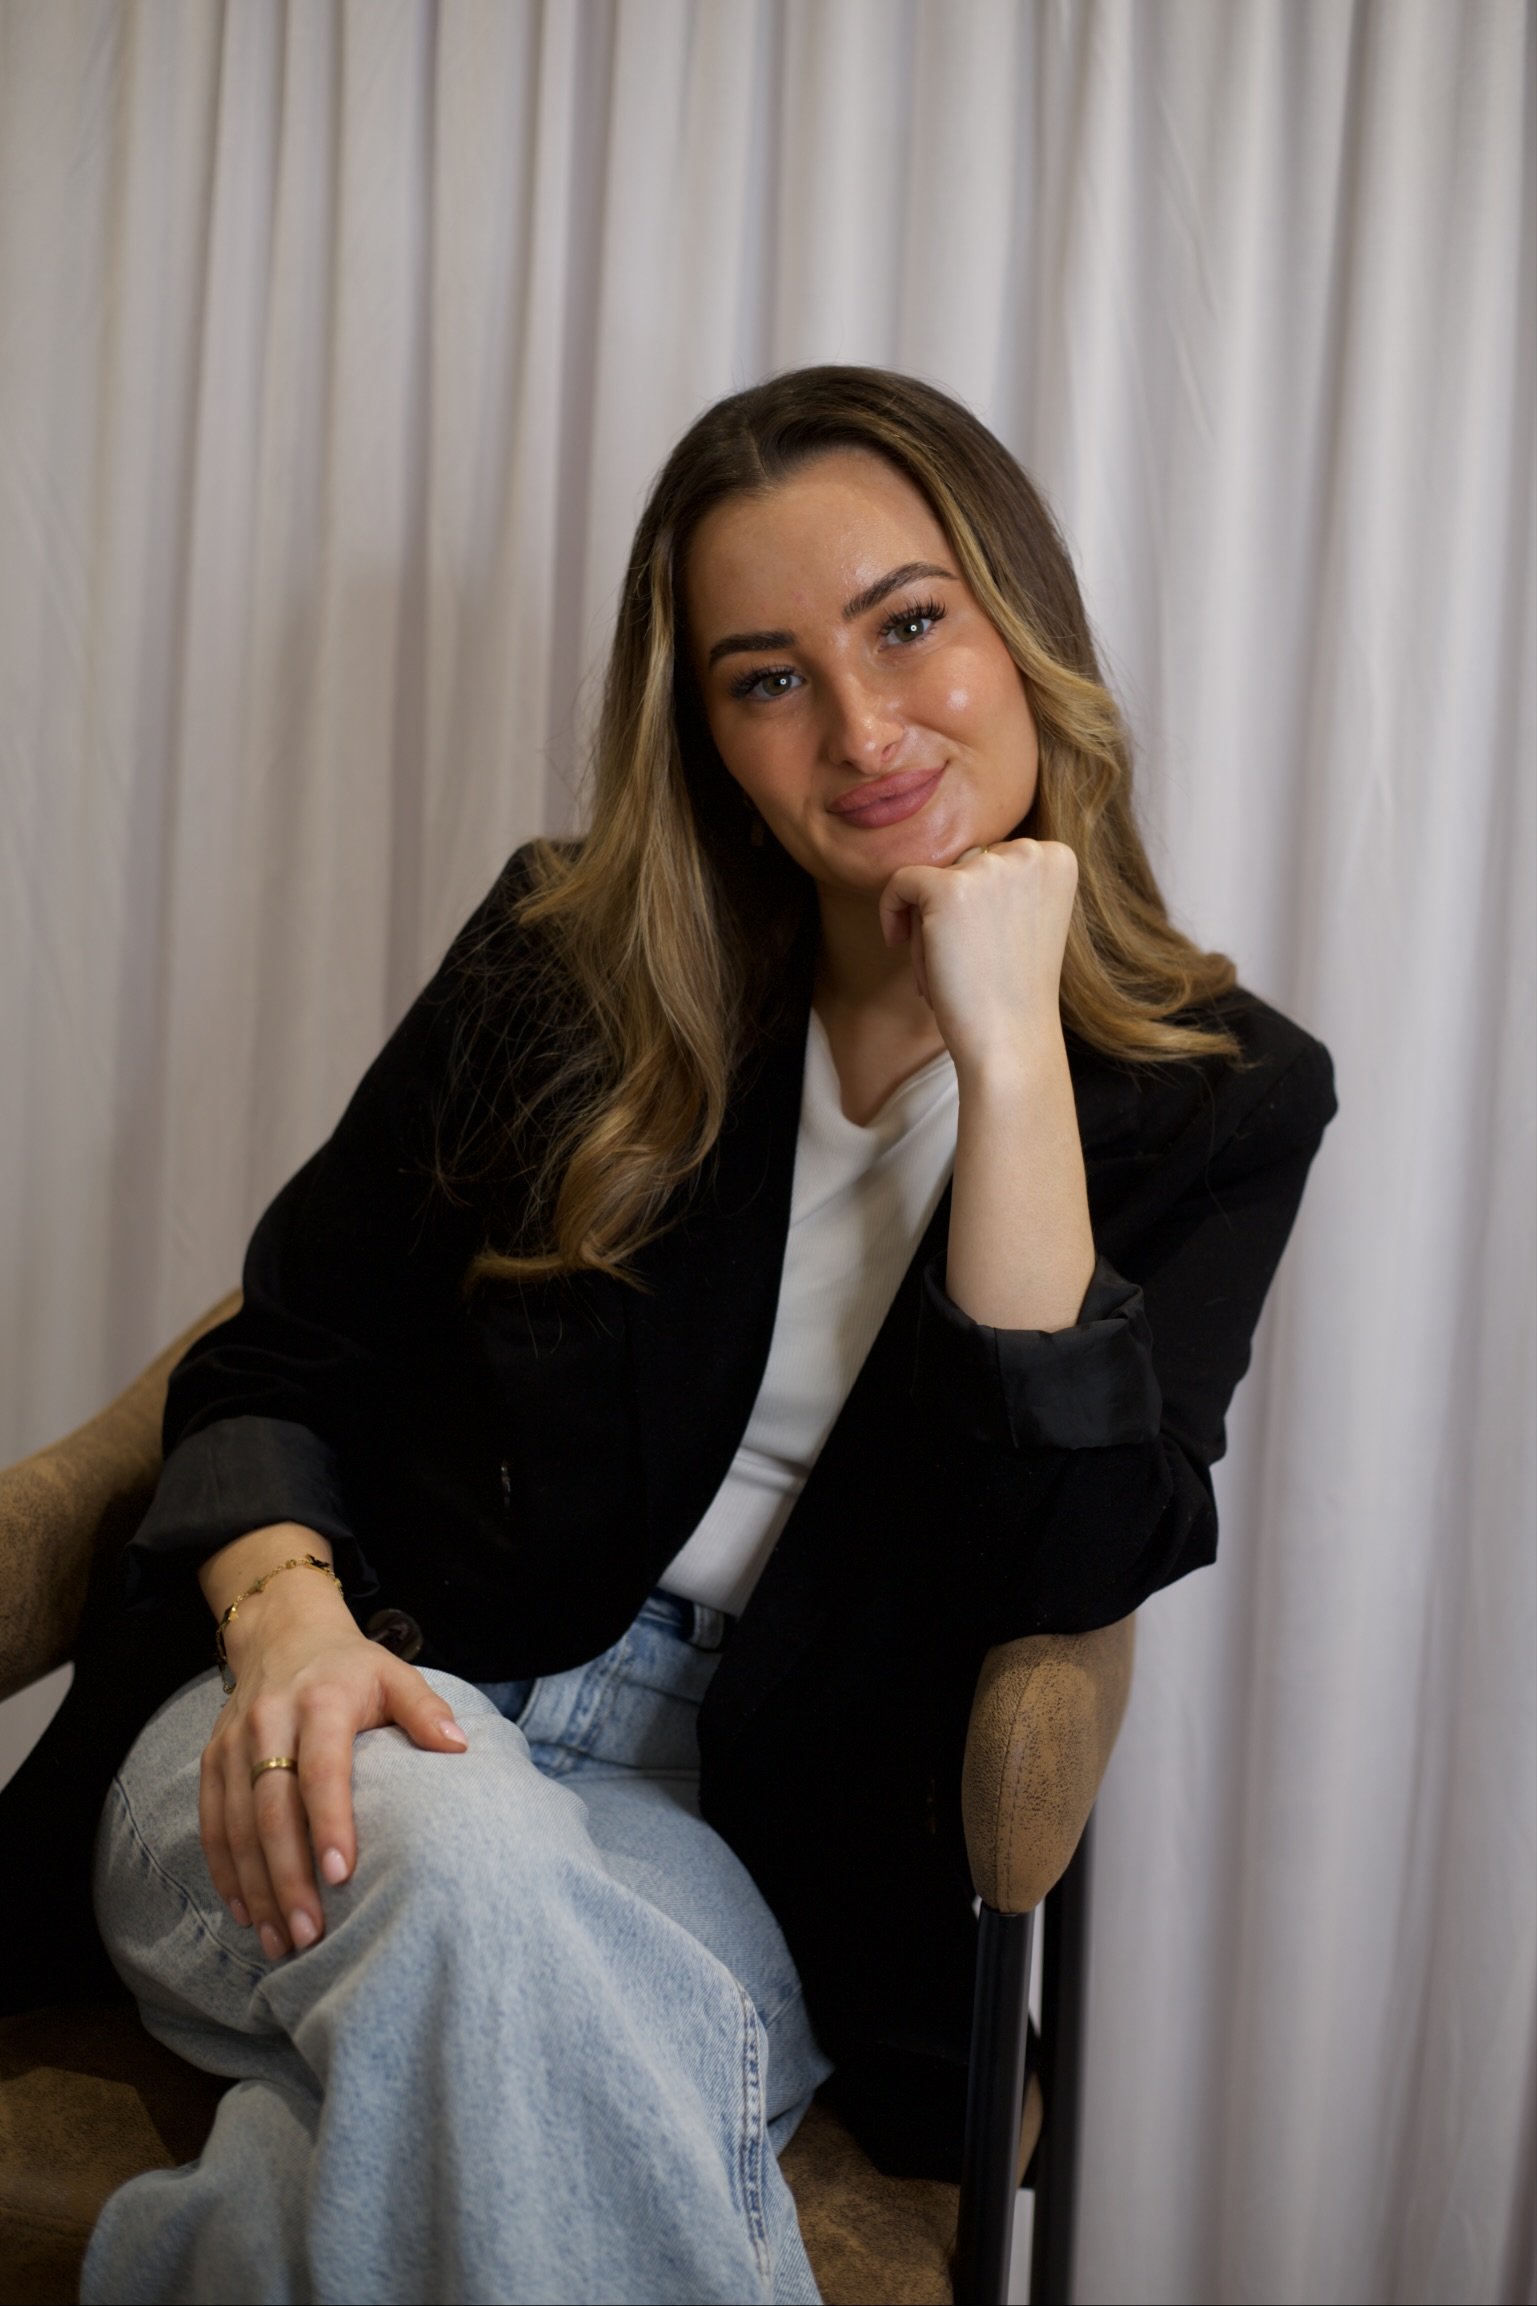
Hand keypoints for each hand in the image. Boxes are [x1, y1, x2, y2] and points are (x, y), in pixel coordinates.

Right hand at [199, 1579, 467, 1959]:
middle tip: (310, 1932)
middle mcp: (269, 1722)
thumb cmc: (351, 1668)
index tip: (341, 1874)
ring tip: (282, 1941)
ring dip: (256, 1887)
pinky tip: (247, 1913)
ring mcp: (233, 1744)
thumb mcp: (395, 1673)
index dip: (329, 1821)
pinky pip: (212, 1824)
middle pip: (272, 1808)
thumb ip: (425, 1710)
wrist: (283, 1634)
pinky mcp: (211, 1761)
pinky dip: (225, 1872)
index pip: (321, 1768)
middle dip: (287, 1875)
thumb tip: (458, 1749)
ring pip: (237, 1825)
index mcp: (320, 1701)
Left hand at [878, 837, 1078, 1078]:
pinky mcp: (948, 890)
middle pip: (963, 865)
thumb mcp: (1028, 918)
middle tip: (965, 963)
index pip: (993, 858)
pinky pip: (900, 882)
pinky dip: (890, 910)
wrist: (1010, 1041)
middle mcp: (1029, 852)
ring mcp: (989, 868)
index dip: (979, 902)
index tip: (982, 942)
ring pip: (934, 880)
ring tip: (946, 968)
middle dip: (954, 912)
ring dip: (929, 923)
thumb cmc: (1013, 989)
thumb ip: (1005, 880)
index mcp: (1057, 857)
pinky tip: (897, 942)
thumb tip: (961, 857)